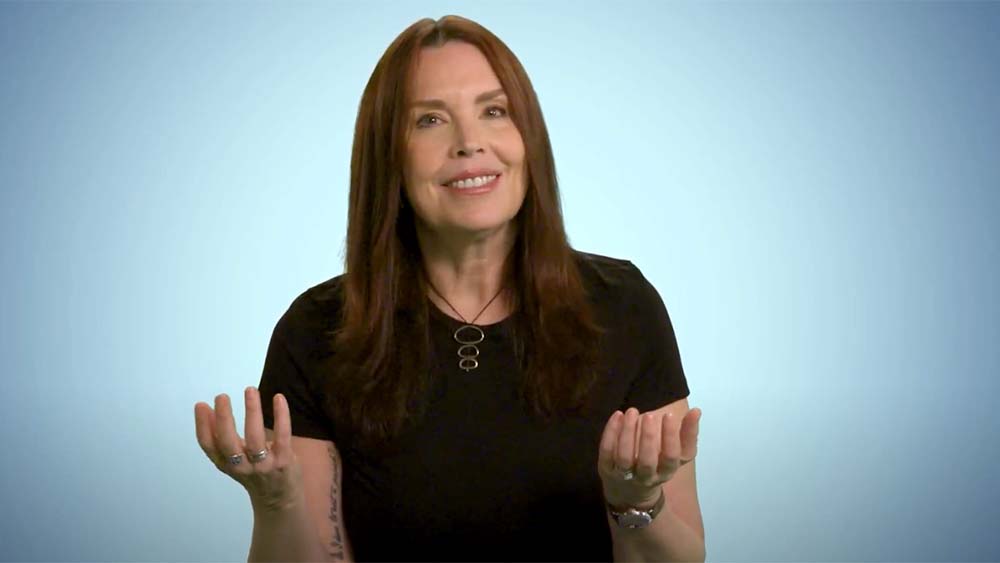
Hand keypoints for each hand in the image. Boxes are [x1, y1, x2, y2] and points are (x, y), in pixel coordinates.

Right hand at [194, 387, 302, 512]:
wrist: (280, 502)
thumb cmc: (254, 474)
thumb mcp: (233, 460)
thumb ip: (221, 437)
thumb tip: (206, 408)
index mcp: (226, 464)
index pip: (209, 446)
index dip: (202, 426)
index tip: (202, 405)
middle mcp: (242, 467)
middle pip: (228, 443)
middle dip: (224, 419)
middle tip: (221, 396)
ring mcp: (263, 465)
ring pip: (255, 438)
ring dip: (252, 412)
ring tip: (250, 390)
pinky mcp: (284, 461)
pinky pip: (282, 436)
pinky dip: (281, 416)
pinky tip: (278, 398)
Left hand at [597, 406, 701, 507]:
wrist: (631, 494)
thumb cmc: (658, 466)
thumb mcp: (677, 455)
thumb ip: (688, 434)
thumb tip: (696, 411)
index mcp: (666, 471)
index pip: (671, 457)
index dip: (671, 437)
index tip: (669, 415)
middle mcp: (645, 476)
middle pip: (647, 461)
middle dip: (648, 437)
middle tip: (650, 415)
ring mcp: (624, 474)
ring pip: (624, 456)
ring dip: (627, 432)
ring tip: (632, 412)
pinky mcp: (606, 468)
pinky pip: (606, 451)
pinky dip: (610, 433)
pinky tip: (617, 415)